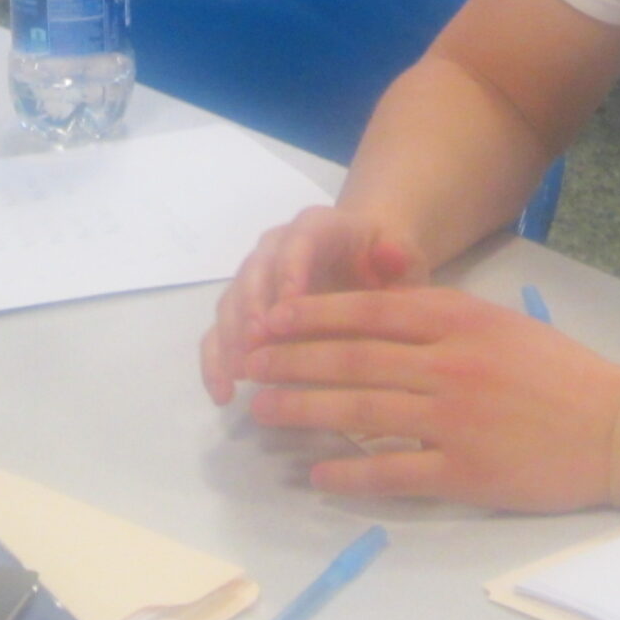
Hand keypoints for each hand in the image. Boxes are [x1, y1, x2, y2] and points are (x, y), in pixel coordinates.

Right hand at [202, 207, 426, 404]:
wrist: (366, 264)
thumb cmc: (387, 262)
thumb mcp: (403, 255)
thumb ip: (398, 256)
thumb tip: (391, 256)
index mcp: (317, 227)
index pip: (298, 240)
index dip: (288, 271)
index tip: (286, 308)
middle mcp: (277, 246)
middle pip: (254, 271)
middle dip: (250, 309)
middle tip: (255, 347)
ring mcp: (256, 278)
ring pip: (231, 302)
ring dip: (230, 339)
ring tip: (238, 376)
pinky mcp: (245, 312)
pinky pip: (220, 332)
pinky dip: (216, 360)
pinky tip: (223, 393)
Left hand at [239, 286, 619, 511]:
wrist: (619, 426)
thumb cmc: (561, 371)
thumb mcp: (500, 323)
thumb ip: (441, 318)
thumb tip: (374, 319)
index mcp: (458, 320)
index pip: (367, 313)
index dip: (311, 317)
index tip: (270, 320)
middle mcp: (448, 364)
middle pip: (352, 360)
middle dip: (290, 360)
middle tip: (246, 364)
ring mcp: (454, 419)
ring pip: (361, 412)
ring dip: (303, 411)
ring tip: (262, 411)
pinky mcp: (464, 471)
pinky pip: (394, 472)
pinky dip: (350, 474)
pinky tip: (316, 476)